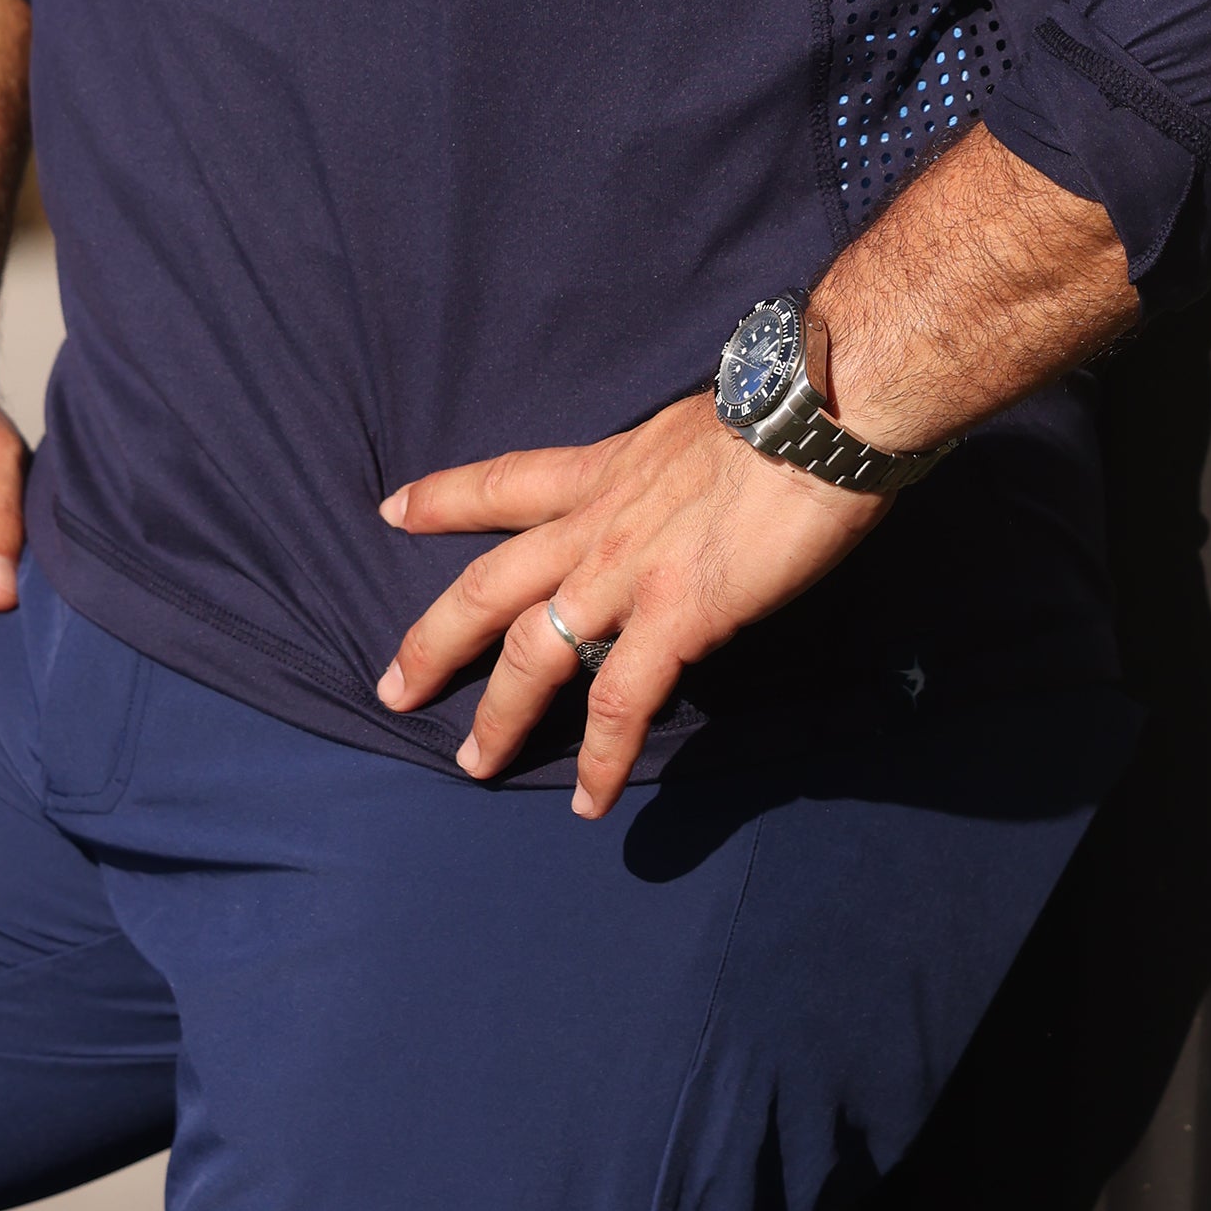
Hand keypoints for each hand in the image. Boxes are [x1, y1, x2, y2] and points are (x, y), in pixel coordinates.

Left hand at [374, 393, 883, 816]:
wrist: (818, 416)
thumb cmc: (779, 409)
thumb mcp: (692, 431)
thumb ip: (666, 472)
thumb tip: (679, 493)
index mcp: (605, 470)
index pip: (505, 482)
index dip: (445, 498)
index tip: (393, 510)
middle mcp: (597, 524)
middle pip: (487, 584)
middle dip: (433, 639)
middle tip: (392, 688)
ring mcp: (627, 574)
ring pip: (530, 653)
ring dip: (498, 715)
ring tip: (471, 764)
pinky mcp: (675, 617)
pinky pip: (620, 701)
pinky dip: (601, 758)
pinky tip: (588, 801)